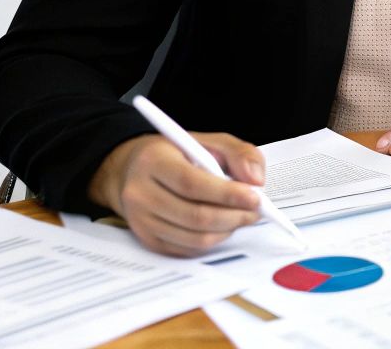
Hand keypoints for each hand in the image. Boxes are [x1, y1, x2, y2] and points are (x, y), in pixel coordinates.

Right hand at [88, 132, 264, 256]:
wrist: (134, 171)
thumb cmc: (176, 155)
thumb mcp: (209, 141)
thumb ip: (240, 153)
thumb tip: (255, 179)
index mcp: (153, 161)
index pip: (192, 183)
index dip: (227, 194)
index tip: (255, 197)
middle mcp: (140, 193)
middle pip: (195, 216)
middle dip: (234, 216)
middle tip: (256, 210)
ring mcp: (141, 220)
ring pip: (194, 238)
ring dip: (227, 230)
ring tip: (241, 216)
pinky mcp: (147, 240)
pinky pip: (188, 249)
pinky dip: (213, 240)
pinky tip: (221, 225)